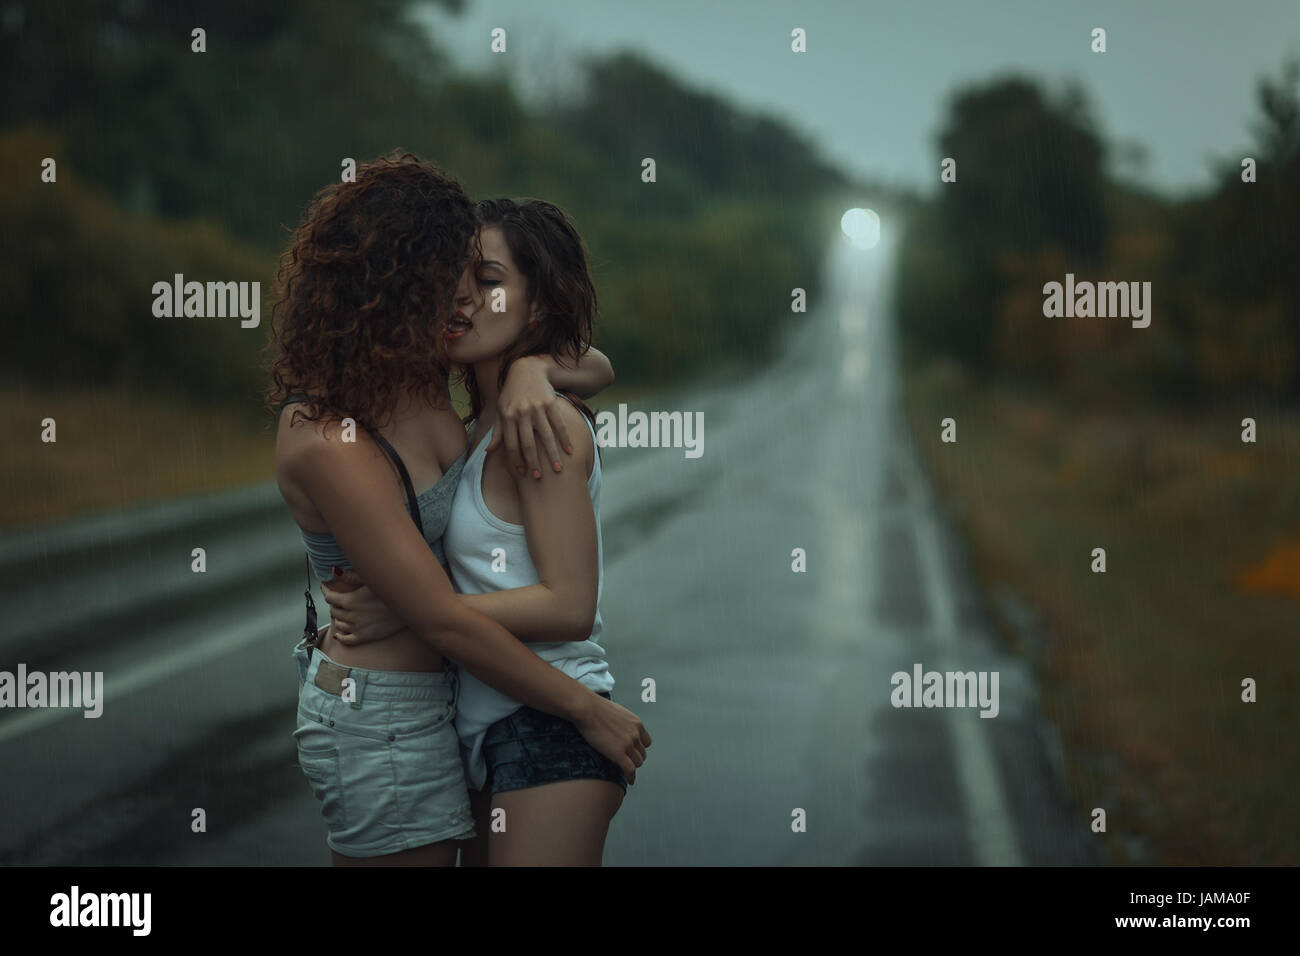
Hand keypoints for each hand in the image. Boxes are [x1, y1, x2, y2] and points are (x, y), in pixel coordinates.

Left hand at [321, 570, 405, 645]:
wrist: (408, 608)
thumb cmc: (390, 590)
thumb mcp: (370, 579)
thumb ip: (350, 576)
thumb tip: (333, 571)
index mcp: (350, 600)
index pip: (329, 597)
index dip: (326, 591)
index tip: (326, 587)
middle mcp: (350, 615)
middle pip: (334, 611)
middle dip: (333, 604)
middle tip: (337, 600)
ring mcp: (357, 627)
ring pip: (339, 624)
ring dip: (338, 618)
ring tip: (341, 613)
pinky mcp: (365, 637)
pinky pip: (347, 640)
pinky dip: (340, 637)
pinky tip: (340, 634)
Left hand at [495, 355, 576, 479]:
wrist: (527, 369)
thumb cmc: (512, 393)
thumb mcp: (500, 410)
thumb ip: (497, 431)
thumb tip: (489, 452)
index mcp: (507, 417)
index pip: (511, 445)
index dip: (516, 461)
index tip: (523, 473)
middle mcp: (521, 413)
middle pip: (528, 444)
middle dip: (534, 463)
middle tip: (539, 477)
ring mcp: (536, 408)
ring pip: (545, 436)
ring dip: (552, 455)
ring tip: (558, 469)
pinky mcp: (550, 403)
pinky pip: (559, 424)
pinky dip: (565, 439)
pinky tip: (569, 451)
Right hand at [571, 694, 650, 784]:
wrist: (587, 709)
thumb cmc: (596, 709)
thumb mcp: (617, 712)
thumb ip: (623, 723)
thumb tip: (619, 727)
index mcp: (636, 724)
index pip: (646, 742)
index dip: (639, 749)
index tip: (634, 753)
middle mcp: (635, 734)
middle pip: (642, 754)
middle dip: (635, 758)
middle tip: (627, 763)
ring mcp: (628, 744)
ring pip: (637, 763)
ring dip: (632, 767)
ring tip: (625, 771)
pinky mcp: (618, 753)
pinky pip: (630, 770)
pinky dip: (631, 777)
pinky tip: (630, 781)